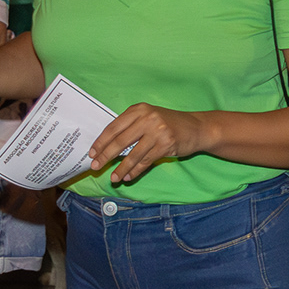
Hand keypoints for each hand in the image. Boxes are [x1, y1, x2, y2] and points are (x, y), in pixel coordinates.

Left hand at [90, 104, 208, 183]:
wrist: (196, 127)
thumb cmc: (169, 124)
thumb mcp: (149, 117)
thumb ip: (131, 127)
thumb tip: (108, 146)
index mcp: (139, 110)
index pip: (114, 127)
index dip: (101, 142)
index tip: (92, 153)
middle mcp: (147, 118)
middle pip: (120, 141)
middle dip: (105, 156)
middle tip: (96, 166)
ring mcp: (157, 131)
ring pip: (133, 154)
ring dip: (121, 168)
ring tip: (113, 178)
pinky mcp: (166, 144)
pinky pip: (146, 161)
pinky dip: (136, 170)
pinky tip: (128, 176)